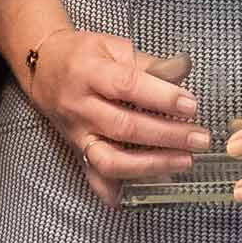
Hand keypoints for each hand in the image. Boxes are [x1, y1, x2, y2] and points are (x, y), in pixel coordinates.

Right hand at [16, 32, 206, 204]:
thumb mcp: (113, 46)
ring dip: (150, 165)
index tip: (190, 105)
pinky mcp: (76, 150)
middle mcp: (79, 106)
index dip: (161, 97)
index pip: (127, 86)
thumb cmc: (83, 54)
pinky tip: (134, 196)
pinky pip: (92, 176)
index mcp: (89, 72)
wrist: (42, 66)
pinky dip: (111, 190)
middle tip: (199, 139)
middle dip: (166, 136)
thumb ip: (147, 63)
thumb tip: (183, 72)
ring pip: (110, 159)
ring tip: (183, 161)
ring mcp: (77, 133)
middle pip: (124, 127)